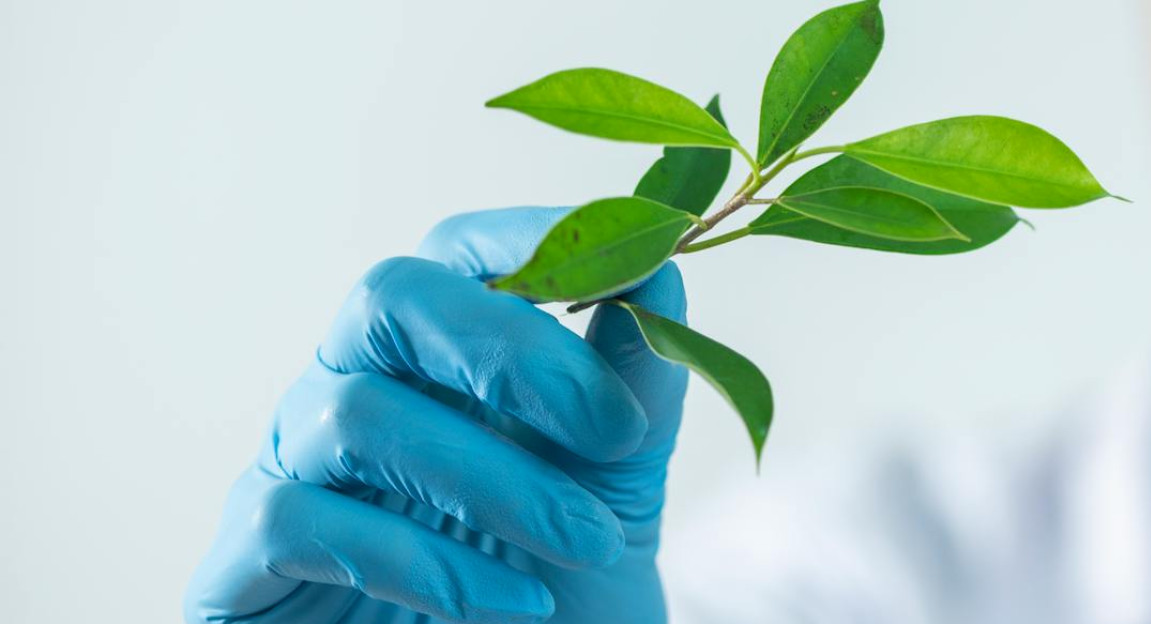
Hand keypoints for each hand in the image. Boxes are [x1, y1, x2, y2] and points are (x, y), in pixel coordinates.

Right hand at [184, 207, 688, 623]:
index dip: (533, 242)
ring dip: (495, 482)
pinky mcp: (244, 553)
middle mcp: (355, 386)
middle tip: (612, 427)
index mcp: (437, 358)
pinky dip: (423, 562)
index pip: (457, 253)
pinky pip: (301, 520)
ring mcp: (295, 464)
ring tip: (588, 541)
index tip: (631, 266)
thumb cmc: (551, 586)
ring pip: (359, 417)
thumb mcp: (613, 488)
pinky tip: (512, 603)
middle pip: (389, 299)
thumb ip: (633, 386)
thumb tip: (661, 270)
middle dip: (509, 351)